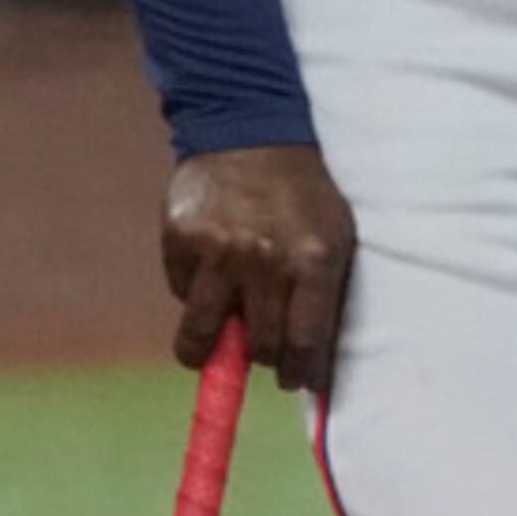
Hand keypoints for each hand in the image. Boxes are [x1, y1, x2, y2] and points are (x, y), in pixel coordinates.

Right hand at [161, 144, 354, 393]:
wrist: (253, 133)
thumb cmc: (306, 197)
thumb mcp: (336, 241)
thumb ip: (325, 299)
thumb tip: (313, 367)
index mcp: (313, 263)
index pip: (304, 343)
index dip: (299, 373)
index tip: (295, 382)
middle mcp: (264, 259)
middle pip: (259, 344)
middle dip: (263, 359)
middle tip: (262, 357)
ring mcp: (217, 249)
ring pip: (203, 330)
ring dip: (203, 351)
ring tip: (203, 354)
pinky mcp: (180, 237)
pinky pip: (180, 291)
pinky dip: (190, 296)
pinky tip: (205, 282)